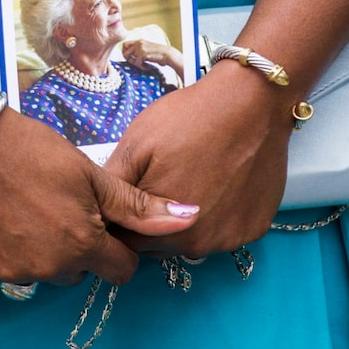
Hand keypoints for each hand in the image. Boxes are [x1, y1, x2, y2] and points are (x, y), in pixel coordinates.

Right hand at [0, 106, 199, 284]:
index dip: (115, 244)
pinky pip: (1, 266)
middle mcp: (48, 267)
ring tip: (23, 202)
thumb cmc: (30, 149)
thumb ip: (137, 205)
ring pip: (39, 268)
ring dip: (38, 245)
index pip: (119, 269)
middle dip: (75, 244)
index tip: (99, 220)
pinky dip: (2, 245)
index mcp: (82, 244)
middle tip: (57, 203)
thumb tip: (188, 217)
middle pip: (77, 269)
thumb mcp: (89, 172)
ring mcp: (10, 271)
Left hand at [105, 61, 292, 257]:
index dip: (123, 219)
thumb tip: (96, 209)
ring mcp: (228, 240)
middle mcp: (195, 245)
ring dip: (185, 223)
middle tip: (164, 178)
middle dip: (153, 222)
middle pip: (160, 247)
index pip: (127, 243)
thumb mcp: (138, 142)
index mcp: (159, 226)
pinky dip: (217, 215)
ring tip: (192, 177)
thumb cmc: (189, 118)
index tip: (133, 191)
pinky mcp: (253, 230)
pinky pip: (224, 232)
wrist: (251, 100)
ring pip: (193, 241)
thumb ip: (114, 184)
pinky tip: (218, 183)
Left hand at [122, 38, 184, 81]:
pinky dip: (141, 67)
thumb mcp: (147, 49)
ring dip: (134, 64)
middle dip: (127, 58)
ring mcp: (140, 48)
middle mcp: (138, 43)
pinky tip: (147, 67)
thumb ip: (139, 50)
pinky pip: (136, 63)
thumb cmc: (158, 54)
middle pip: (123, 50)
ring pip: (129, 58)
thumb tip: (128, 57)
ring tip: (142, 66)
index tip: (131, 58)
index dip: (125, 52)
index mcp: (139, 41)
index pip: (125, 44)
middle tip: (134, 62)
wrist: (168, 54)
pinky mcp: (143, 54)